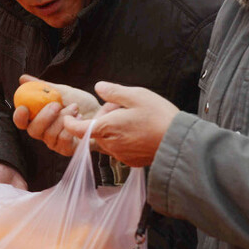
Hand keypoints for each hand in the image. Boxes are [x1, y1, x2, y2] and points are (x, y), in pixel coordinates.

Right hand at [13, 75, 100, 157]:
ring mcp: (55, 142)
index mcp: (38, 118)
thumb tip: (23, 78)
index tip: (24, 108)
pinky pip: (62, 141)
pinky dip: (71, 127)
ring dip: (63, 118)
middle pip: (33, 130)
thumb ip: (43, 87)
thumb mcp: (62, 91)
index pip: (22, 122)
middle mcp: (44, 132)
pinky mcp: (67, 150)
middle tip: (57, 105)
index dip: (19, 117)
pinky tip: (79, 119)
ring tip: (75, 108)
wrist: (102, 114)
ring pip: (49, 135)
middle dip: (44, 116)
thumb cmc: (81, 104)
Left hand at [63, 82, 177, 166]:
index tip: (70, 115)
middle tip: (119, 106)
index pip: (76, 129)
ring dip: (111, 128)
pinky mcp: (131, 161)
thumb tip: (99, 87)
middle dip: (101, 118)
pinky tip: (137, 130)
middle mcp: (109, 145)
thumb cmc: (158, 116)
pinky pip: (119, 148)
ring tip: (131, 117)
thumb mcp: (136, 96)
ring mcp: (120, 155)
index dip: (69, 122)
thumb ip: (114, 92)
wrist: (179, 142)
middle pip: (94, 131)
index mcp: (105, 129)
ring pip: (107, 140)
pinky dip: (122, 138)